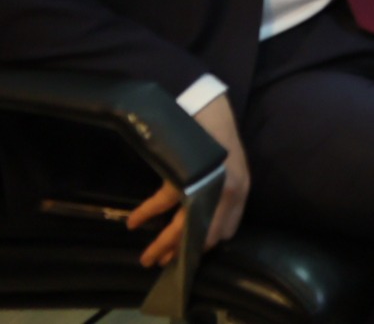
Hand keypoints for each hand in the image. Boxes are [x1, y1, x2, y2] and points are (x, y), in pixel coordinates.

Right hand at [127, 93, 247, 267]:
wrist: (210, 107)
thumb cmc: (218, 139)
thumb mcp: (230, 169)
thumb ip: (224, 196)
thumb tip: (207, 228)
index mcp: (240, 191)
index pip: (223, 231)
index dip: (205, 247)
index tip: (190, 258)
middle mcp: (226, 192)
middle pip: (201, 233)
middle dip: (180, 252)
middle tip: (163, 266)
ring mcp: (205, 184)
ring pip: (181, 225)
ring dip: (163, 243)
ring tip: (147, 258)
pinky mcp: (183, 174)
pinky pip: (163, 201)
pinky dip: (147, 212)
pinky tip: (133, 222)